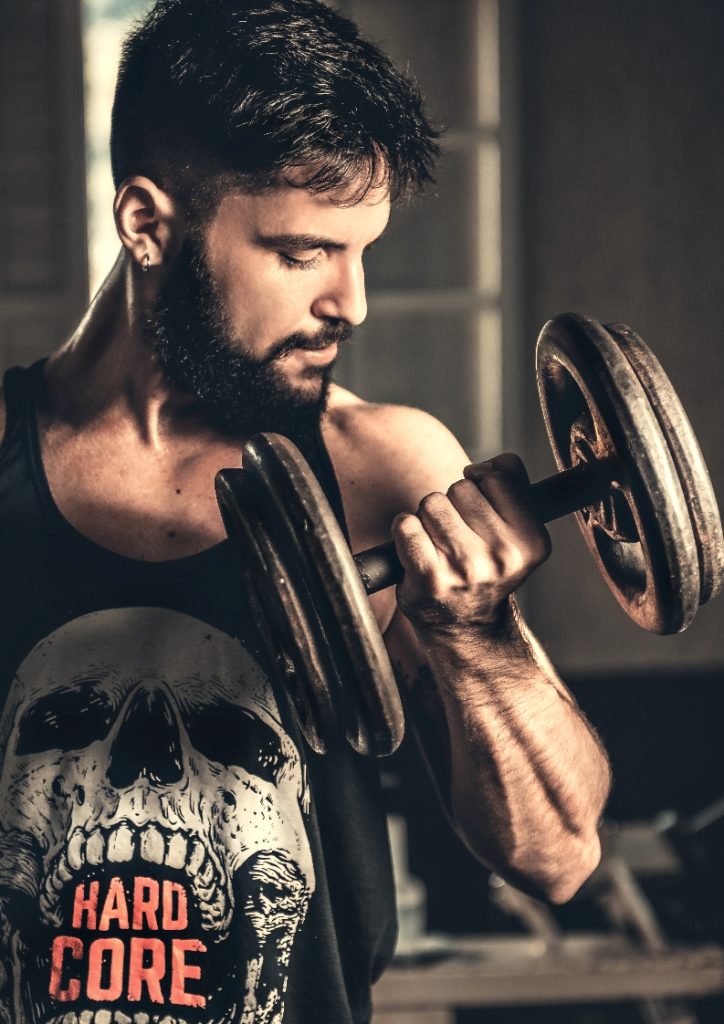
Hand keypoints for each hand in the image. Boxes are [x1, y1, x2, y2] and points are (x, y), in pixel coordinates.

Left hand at [391, 453, 550, 634]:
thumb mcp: (516, 527)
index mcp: (532, 541)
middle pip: (460, 488)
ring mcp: (465, 568)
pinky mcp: (429, 578)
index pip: (497, 477)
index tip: (482, 517)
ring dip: (428, 519)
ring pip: (431, 503)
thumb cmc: (486, 566)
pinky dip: (403, 532)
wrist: (466, 626)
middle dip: (454, 506)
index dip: (483, 490)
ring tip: (439, 547)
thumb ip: (512, 480)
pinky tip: (416, 552)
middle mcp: (503, 557)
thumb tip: (480, 468)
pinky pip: (405, 525)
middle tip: (459, 539)